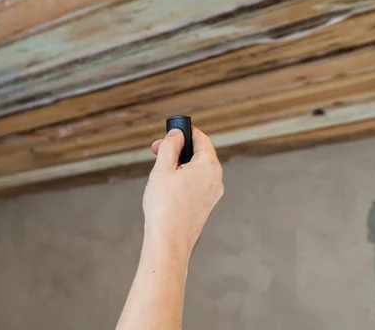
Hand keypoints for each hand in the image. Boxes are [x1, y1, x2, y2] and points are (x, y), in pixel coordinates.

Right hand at [143, 126, 223, 258]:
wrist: (168, 243)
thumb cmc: (165, 207)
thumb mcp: (163, 168)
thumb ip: (171, 145)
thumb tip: (177, 134)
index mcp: (210, 166)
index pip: (200, 138)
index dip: (184, 131)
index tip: (169, 131)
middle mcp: (216, 178)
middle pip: (199, 153)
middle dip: (178, 148)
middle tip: (158, 150)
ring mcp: (213, 193)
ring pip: (197, 168)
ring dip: (179, 163)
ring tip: (159, 169)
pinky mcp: (206, 205)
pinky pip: (197, 183)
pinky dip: (184, 178)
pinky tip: (167, 186)